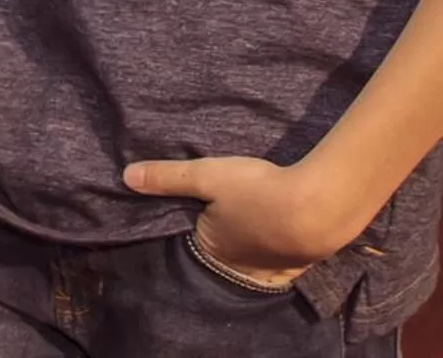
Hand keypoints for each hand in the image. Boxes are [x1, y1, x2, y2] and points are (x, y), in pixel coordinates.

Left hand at [123, 155, 349, 283]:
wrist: (321, 207)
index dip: (189, 226)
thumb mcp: (206, 176)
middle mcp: (242, 268)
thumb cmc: (257, 191)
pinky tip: (278, 232)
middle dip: (220, 238)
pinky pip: (280, 260)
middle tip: (221, 215)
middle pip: (224, 254)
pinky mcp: (302, 262)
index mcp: (214, 250)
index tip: (189, 212)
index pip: (192, 243)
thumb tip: (126, 178)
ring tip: (248, 220)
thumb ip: (167, 177)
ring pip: (253, 258)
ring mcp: (274, 269)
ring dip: (249, 243)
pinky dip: (275, 249)